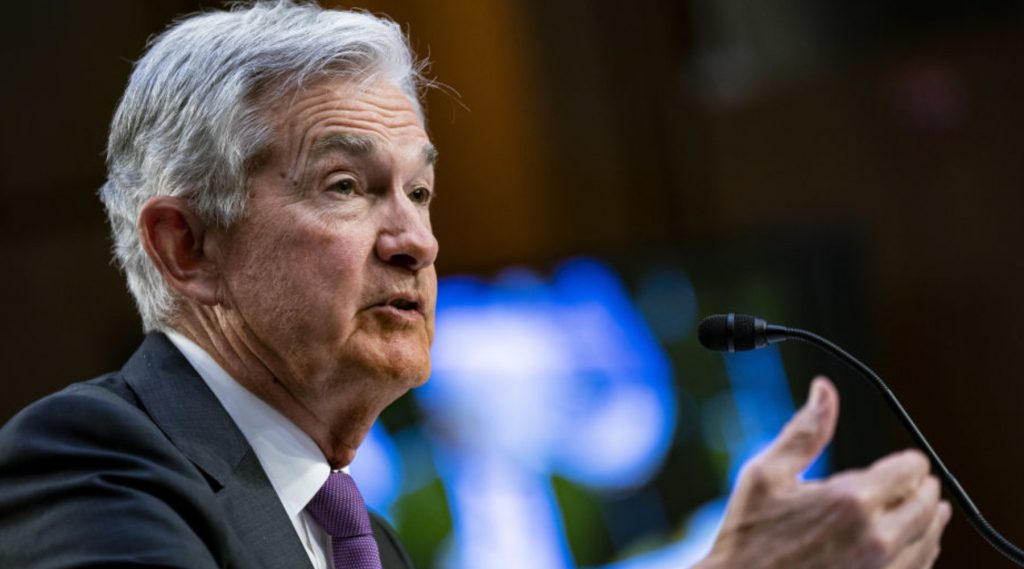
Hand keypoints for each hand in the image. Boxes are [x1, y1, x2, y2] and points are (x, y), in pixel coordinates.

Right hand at [696, 377, 951, 568]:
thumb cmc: (748, 535)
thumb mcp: (766, 474)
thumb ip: (805, 431)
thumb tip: (824, 389)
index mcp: (850, 500)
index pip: (911, 470)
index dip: (910, 461)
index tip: (904, 463)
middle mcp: (875, 537)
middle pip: (929, 503)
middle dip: (923, 488)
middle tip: (917, 483)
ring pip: (930, 538)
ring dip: (929, 519)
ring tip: (924, 509)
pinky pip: (920, 567)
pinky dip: (922, 551)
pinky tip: (910, 543)